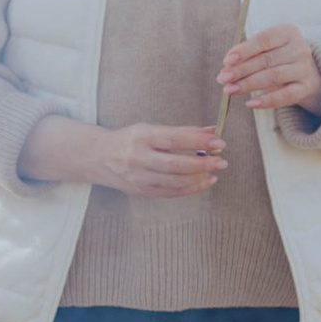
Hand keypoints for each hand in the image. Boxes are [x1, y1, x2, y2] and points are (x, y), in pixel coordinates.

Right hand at [25, 112, 224, 198]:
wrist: (98, 157)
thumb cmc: (129, 139)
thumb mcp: (150, 128)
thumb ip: (181, 131)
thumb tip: (212, 131)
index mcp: (141, 136)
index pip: (175, 139)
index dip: (199, 141)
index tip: (219, 142)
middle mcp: (138, 158)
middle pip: (176, 165)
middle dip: (203, 164)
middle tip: (222, 160)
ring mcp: (139, 178)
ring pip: (175, 182)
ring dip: (199, 178)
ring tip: (215, 172)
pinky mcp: (141, 192)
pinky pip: (171, 193)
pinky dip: (190, 188)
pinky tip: (203, 182)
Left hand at [219, 23, 320, 116]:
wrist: (305, 72)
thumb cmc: (276, 56)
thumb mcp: (263, 49)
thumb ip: (246, 54)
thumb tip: (227, 67)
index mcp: (288, 32)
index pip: (264, 39)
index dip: (244, 50)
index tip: (227, 61)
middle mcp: (299, 48)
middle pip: (266, 59)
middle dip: (241, 70)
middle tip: (223, 78)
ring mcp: (304, 68)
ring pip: (274, 76)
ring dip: (249, 84)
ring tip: (230, 90)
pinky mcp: (305, 87)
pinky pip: (285, 95)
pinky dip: (267, 100)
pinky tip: (250, 103)